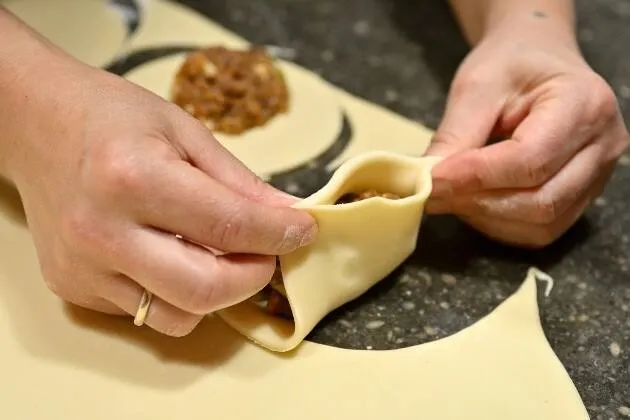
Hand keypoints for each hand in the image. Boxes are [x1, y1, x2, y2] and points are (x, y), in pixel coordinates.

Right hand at [5, 57, 316, 335]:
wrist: (36, 124)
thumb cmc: (113, 117)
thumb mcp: (185, 131)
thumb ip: (239, 182)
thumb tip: (287, 218)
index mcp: (134, 177)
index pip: (229, 227)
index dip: (279, 234)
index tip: (303, 231)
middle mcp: (102, 230)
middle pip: (204, 290)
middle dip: (254, 278)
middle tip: (267, 254)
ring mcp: (83, 267)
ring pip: (177, 316)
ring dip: (215, 293)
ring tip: (217, 254)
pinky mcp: (73, 287)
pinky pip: (144, 311)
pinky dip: (174, 293)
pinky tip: (170, 256)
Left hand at [425, 20, 629, 247]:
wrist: (537, 58)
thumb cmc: (510, 63)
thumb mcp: (476, 85)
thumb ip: (455, 134)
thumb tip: (428, 181)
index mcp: (584, 104)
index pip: (530, 159)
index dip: (475, 176)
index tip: (431, 179)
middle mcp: (602, 145)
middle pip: (540, 200)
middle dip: (477, 203)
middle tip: (431, 193)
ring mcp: (598, 176)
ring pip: (541, 223)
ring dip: (486, 218)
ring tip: (450, 195)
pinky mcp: (581, 196)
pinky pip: (541, 229)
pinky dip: (499, 225)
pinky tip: (472, 203)